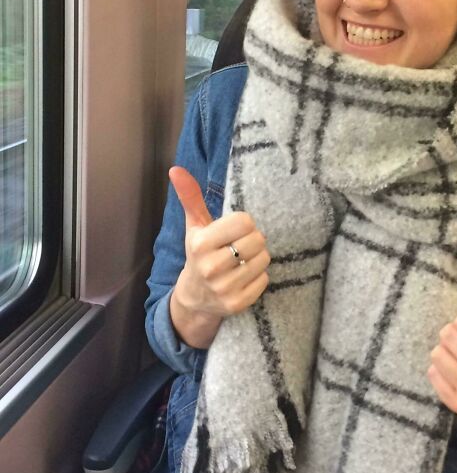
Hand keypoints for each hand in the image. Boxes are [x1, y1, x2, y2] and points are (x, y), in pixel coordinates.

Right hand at [168, 166, 269, 348]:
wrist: (194, 297)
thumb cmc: (199, 254)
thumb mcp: (194, 227)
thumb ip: (190, 198)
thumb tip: (175, 169)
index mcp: (201, 243)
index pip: (244, 221)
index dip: (244, 224)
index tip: (234, 230)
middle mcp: (211, 267)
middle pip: (257, 240)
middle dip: (253, 240)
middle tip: (240, 245)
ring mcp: (224, 288)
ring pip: (263, 260)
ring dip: (258, 257)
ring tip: (242, 260)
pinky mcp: (237, 304)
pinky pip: (264, 279)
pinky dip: (259, 276)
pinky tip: (244, 276)